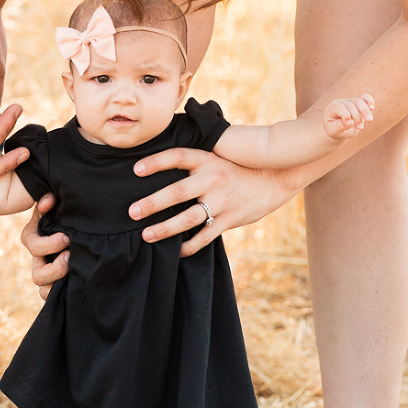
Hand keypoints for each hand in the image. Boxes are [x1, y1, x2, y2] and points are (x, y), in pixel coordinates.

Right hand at [19, 194, 68, 299]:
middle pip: (38, 275)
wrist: (71, 220)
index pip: (33, 246)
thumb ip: (49, 199)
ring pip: (44, 290)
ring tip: (75, 272)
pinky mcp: (56, 281)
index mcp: (32, 237)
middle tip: (71, 256)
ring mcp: (46, 271)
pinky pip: (53, 296)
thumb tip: (48, 202)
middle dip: (57, 268)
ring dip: (59, 283)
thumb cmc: (61, 209)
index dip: (50, 244)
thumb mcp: (54, 202)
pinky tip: (78, 282)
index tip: (67, 237)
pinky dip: (63, 294)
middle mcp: (37, 258)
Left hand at [128, 147, 299, 256]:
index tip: (135, 170)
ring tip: (146, 235)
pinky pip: (205, 237)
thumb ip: (196, 161)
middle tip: (132, 212)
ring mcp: (222, 201)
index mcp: (208, 160)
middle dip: (152, 203)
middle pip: (177, 192)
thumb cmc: (239, 168)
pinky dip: (189, 246)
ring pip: (188, 219)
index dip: (156, 162)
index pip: (177, 157)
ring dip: (165, 229)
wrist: (276, 178)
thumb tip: (165, 163)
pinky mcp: (230, 219)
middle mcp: (213, 179)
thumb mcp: (219, 156)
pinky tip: (175, 251)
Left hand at [323, 93, 375, 141]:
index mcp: (331, 108)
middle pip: (351, 105)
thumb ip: (339, 126)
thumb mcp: (333, 131)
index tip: (348, 124)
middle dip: (357, 116)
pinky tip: (372, 108)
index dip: (345, 115)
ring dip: (365, 111)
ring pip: (359, 101)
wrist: (339, 131)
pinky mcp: (358, 103)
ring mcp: (349, 102)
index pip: (340, 108)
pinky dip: (369, 101)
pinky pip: (364, 97)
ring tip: (369, 120)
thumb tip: (349, 122)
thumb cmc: (335, 131)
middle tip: (360, 127)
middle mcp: (340, 103)